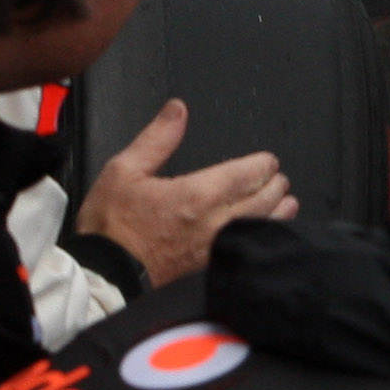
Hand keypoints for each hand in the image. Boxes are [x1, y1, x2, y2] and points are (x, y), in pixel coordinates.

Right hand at [79, 100, 292, 286]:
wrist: (102, 279)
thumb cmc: (109, 227)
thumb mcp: (124, 171)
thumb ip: (157, 139)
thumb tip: (178, 110)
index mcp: (197, 195)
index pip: (247, 174)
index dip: (263, 165)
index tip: (269, 162)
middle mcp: (215, 224)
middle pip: (263, 201)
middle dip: (275, 187)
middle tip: (280, 180)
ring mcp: (216, 251)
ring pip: (261, 228)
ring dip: (278, 213)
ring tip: (287, 205)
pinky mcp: (211, 271)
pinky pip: (248, 252)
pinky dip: (260, 240)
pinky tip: (262, 237)